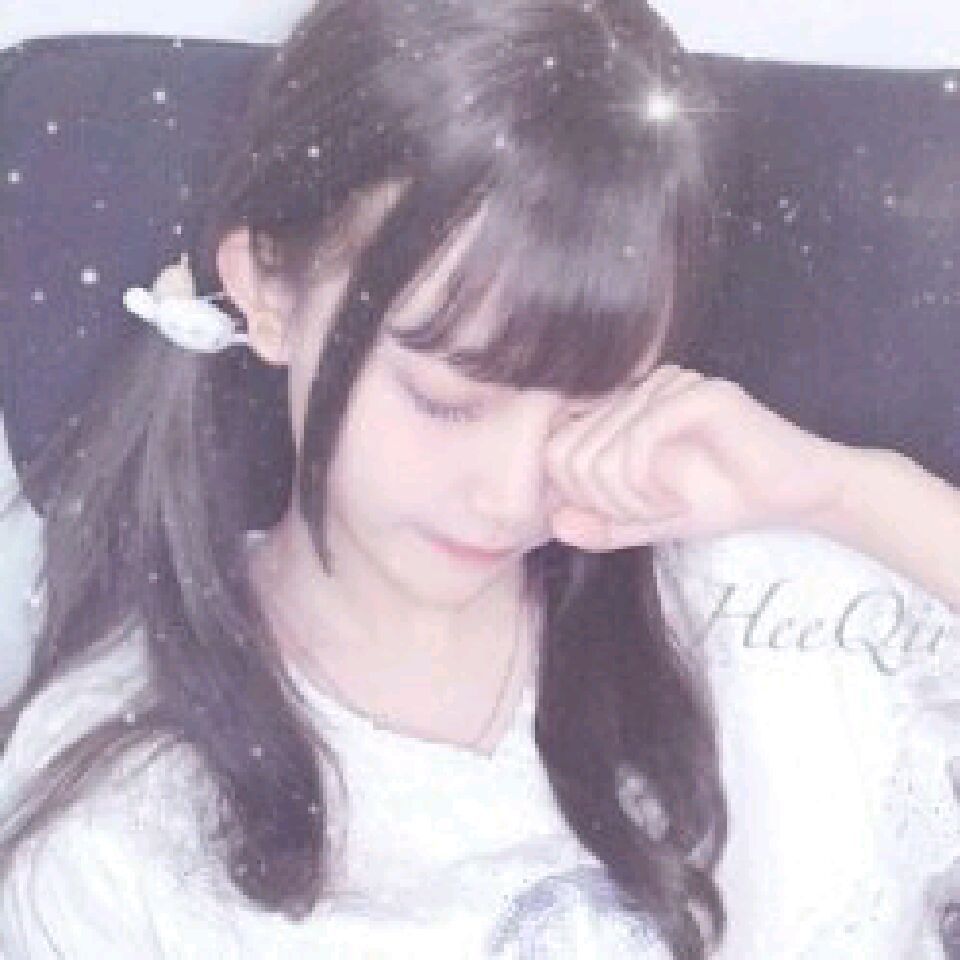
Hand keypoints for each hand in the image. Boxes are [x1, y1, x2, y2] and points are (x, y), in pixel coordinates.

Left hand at [544, 364, 848, 550]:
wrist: (794, 495)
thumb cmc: (723, 499)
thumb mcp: (648, 521)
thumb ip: (601, 523)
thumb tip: (555, 523)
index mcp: (622, 406)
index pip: (556, 452)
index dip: (581, 498)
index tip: (625, 515)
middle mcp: (639, 386)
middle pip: (571, 457)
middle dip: (605, 505)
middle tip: (650, 515)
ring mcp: (668, 384)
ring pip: (601, 457)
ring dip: (631, 502)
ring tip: (668, 506)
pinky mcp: (698, 393)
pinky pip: (638, 444)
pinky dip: (648, 488)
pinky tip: (677, 497)